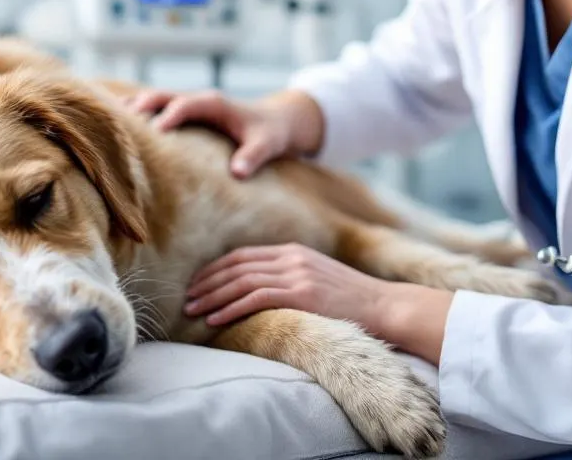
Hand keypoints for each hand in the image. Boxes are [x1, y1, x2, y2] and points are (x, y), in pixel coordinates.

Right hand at [127, 88, 324, 178]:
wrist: (275, 120)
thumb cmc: (271, 133)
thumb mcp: (268, 145)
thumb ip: (253, 157)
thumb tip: (238, 173)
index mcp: (215, 103)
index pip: (185, 104)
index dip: (169, 116)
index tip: (154, 133)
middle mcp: (198, 99)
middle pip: (162, 95)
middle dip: (140, 106)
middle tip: (117, 124)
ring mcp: (189, 103)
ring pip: (153, 99)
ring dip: (131, 108)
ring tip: (104, 123)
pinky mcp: (185, 112)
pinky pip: (156, 108)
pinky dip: (136, 113)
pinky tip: (114, 125)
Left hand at [184, 243, 393, 328]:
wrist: (384, 307)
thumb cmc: (351, 302)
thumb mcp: (317, 280)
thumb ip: (289, 279)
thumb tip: (258, 293)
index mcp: (293, 252)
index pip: (243, 256)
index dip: (215, 269)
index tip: (197, 283)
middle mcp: (292, 258)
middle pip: (237, 265)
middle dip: (207, 282)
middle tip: (187, 298)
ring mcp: (297, 273)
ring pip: (241, 281)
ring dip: (213, 297)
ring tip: (193, 310)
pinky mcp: (302, 292)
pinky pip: (256, 298)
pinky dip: (231, 308)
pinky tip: (215, 319)